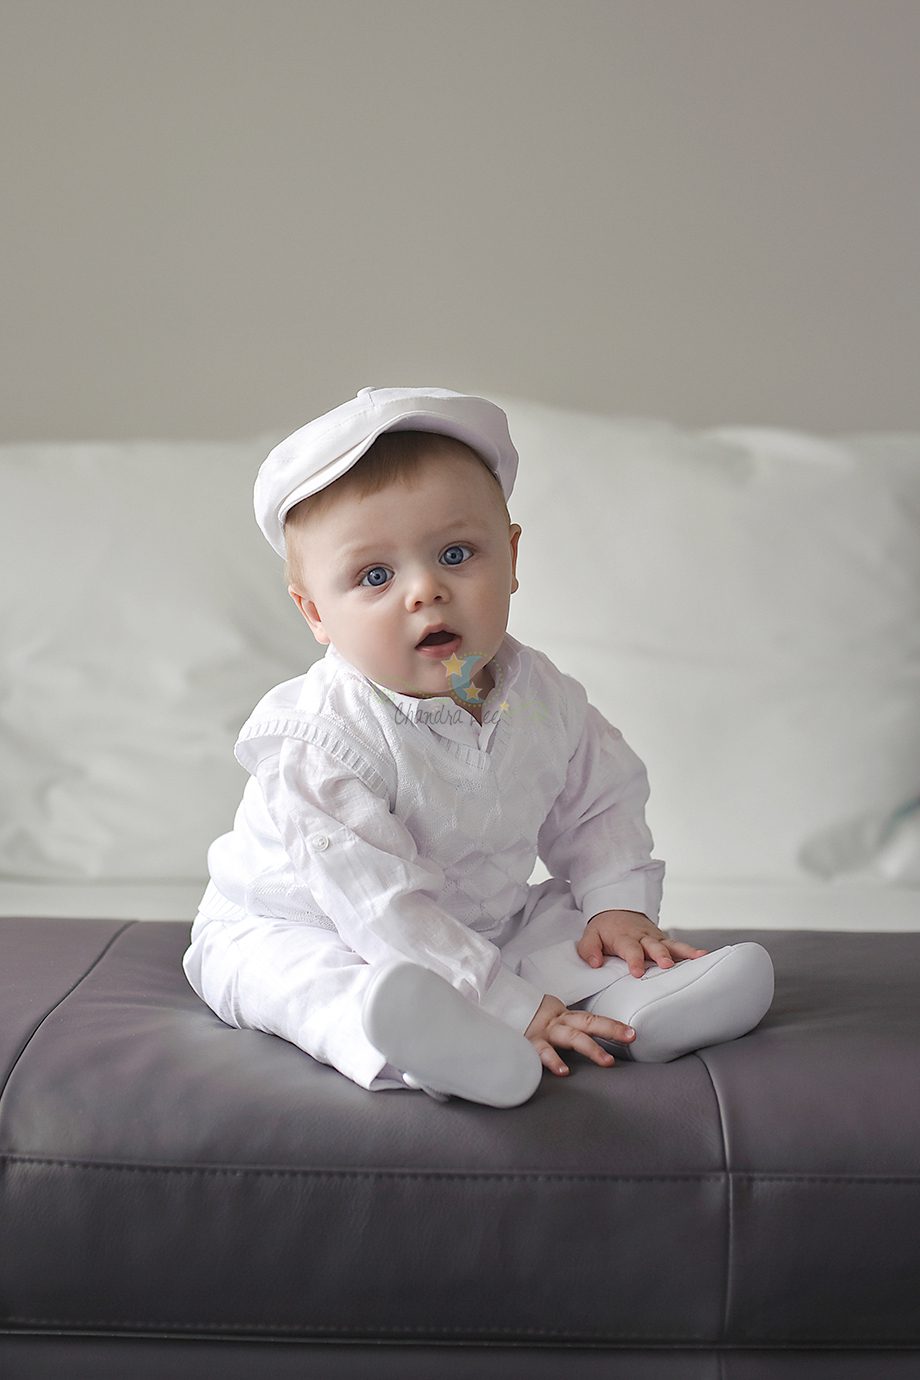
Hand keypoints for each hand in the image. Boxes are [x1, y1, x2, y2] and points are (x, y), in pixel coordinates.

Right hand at [524, 993, 635, 1076]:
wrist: (496, 1010)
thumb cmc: (526, 1023)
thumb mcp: (548, 1023)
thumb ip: (565, 1031)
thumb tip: (588, 1044)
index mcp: (564, 1018)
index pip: (592, 1020)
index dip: (612, 1025)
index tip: (632, 1034)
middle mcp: (557, 1023)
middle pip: (588, 1023)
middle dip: (610, 1029)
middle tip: (631, 1037)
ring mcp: (544, 1032)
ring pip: (572, 1037)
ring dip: (591, 1048)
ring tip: (607, 1061)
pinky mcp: (529, 1043)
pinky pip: (543, 1053)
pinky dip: (554, 1062)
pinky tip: (564, 1072)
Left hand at [576, 909, 708, 978]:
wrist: (616, 909)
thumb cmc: (605, 928)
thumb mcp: (590, 936)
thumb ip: (589, 950)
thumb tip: (595, 963)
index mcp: (624, 937)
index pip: (629, 950)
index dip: (634, 960)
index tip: (637, 972)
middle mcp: (642, 937)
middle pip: (654, 946)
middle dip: (661, 955)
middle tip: (667, 965)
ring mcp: (656, 938)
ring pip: (671, 944)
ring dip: (684, 951)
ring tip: (698, 957)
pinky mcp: (664, 940)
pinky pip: (678, 945)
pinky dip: (691, 950)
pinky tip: (703, 956)